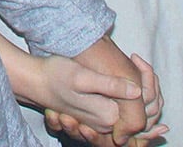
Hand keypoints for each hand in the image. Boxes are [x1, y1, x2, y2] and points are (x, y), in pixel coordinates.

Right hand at [44, 53, 166, 144]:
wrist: (36, 81)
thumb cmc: (56, 75)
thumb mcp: (82, 77)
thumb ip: (110, 85)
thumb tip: (137, 90)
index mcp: (107, 115)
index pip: (140, 106)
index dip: (145, 83)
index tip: (138, 60)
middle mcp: (106, 123)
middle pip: (137, 114)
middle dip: (146, 93)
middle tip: (140, 62)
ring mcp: (100, 122)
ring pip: (129, 113)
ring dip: (138, 98)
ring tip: (140, 71)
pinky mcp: (94, 116)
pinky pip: (120, 113)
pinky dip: (128, 103)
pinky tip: (130, 86)